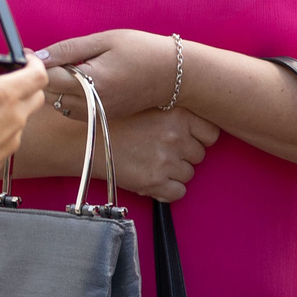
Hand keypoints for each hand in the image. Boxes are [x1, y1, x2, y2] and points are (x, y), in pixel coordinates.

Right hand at [0, 59, 47, 198]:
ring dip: (17, 106)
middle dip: (29, 83)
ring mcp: (14, 137)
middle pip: (37, 93)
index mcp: (1, 95)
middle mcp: (14, 115)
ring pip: (26, 114)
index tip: (26, 57)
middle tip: (12, 78)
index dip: (35, 62)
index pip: (37, 72)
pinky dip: (6, 126)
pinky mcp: (7, 154)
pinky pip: (14, 134)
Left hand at [42, 30, 177, 118]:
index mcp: (92, 81)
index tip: (28, 52)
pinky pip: (72, 110)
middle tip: (50, 58)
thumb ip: (70, 49)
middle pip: (49, 93)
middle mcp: (92, 103)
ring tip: (68, 70)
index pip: (47, 77)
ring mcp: (96, 114)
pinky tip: (81, 82)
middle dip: (44, 76)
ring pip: (58, 104)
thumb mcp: (107, 40)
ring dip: (56, 88)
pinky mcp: (101, 118)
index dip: (34, 63)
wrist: (175, 75)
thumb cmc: (143, 51)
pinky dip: (69, 97)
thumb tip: (39, 56)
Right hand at [95, 107, 220, 202]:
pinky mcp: (153, 182)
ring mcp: (165, 160)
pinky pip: (178, 193)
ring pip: (189, 174)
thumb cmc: (118, 119)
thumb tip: (207, 128)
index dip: (199, 137)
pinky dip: (167, 190)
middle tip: (161, 149)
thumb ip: (180, 113)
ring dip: (175, 172)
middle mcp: (176, 137)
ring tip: (152, 161)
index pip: (212, 134)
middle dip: (184, 155)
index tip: (186, 137)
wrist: (84, 139)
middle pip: (200, 155)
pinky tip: (152, 177)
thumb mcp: (152, 103)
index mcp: (179, 114)